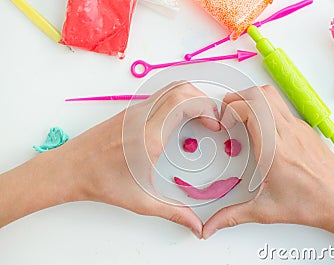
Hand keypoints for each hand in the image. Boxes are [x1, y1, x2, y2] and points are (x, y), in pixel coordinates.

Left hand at [63, 81, 219, 237]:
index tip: (216, 123)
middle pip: (181, 89)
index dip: (207, 108)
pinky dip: (177, 99)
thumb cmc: (101, 183)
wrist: (69, 169)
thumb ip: (174, 212)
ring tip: (199, 117)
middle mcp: (142, 117)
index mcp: (149, 137)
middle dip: (204, 100)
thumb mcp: (142, 201)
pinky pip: (159, 95)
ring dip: (190, 97)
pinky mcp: (130, 111)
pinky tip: (179, 119)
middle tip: (212, 119)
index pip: (184, 103)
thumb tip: (195, 225)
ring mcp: (135, 111)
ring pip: (170, 88)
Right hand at [203, 85, 333, 237]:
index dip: (230, 108)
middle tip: (228, 110)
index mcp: (274, 149)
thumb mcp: (266, 210)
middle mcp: (288, 132)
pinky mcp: (306, 130)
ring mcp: (299, 128)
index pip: (250, 109)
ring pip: (273, 96)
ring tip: (242, 114)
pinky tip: (262, 129)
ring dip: (254, 98)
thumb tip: (212, 225)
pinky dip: (266, 108)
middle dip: (238, 96)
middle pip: (260, 94)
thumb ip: (233, 216)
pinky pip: (282, 108)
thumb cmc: (311, 204)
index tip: (223, 120)